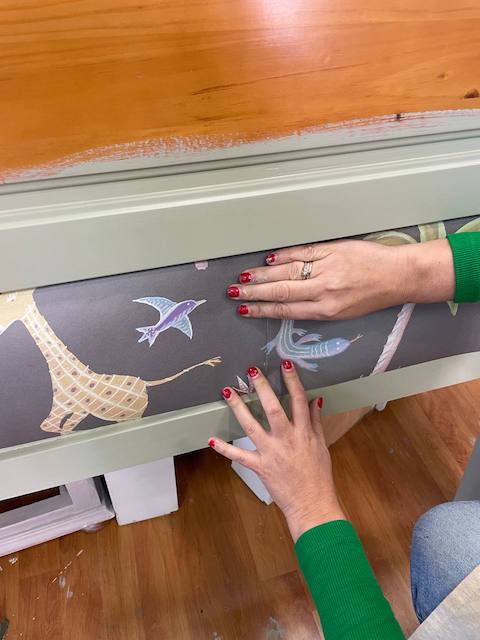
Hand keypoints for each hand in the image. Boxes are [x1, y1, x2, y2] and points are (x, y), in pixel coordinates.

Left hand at [209, 362, 344, 541]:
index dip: (292, 381)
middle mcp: (287, 439)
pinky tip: (210, 439)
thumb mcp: (322, 445)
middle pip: (272, 408)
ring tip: (227, 392)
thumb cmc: (319, 476)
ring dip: (238, 408)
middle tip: (251, 371)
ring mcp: (272, 453)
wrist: (313, 505)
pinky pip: (239, 456)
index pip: (298, 400)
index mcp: (304, 432)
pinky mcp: (260, 467)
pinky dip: (224, 449)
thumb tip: (315, 400)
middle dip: (262, 388)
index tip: (284, 364)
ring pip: (252, 426)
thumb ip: (316, 421)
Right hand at [227, 238, 454, 319]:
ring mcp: (327, 268)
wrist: (397, 276)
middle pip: (280, 290)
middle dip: (254, 292)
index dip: (261, 309)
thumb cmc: (371, 297)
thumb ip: (315, 308)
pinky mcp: (332, 250)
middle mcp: (324, 290)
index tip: (244, 309)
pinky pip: (302, 253)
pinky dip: (284, 255)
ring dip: (262, 274)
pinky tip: (269, 259)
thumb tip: (286, 303)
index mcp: (326, 310)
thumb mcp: (343, 313)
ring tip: (244, 276)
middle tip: (234, 292)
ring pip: (287, 271)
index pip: (285, 309)